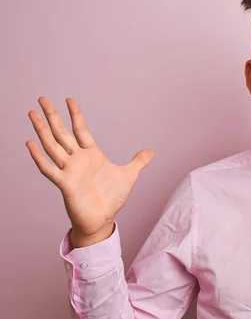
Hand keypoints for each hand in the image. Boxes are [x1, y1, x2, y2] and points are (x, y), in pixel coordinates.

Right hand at [26, 97, 154, 244]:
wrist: (103, 220)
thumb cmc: (112, 199)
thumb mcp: (129, 175)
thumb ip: (138, 162)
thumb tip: (151, 151)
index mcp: (92, 155)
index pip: (81, 130)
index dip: (76, 115)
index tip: (69, 99)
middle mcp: (78, 160)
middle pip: (62, 133)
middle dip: (52, 116)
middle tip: (42, 98)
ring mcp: (69, 170)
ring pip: (52, 146)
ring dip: (42, 130)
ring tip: (32, 113)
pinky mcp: (65, 184)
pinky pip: (49, 168)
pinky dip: (39, 157)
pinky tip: (30, 143)